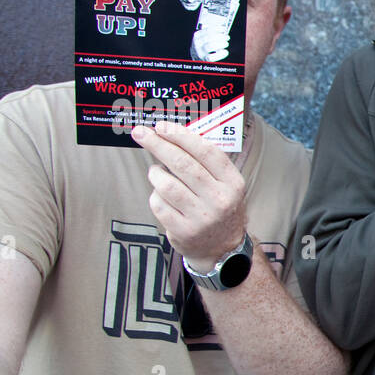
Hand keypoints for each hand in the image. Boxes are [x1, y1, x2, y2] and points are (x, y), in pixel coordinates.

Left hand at [132, 120, 247, 271]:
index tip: (162, 126)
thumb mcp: (225, 185)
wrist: (221, 248)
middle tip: (141, 133)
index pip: (206, 152)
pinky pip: (158, 203)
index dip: (181, 136)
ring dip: (155, 173)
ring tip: (157, 173)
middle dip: (158, 144)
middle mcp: (220, 199)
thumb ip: (205, 162)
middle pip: (183, 164)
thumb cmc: (218, 207)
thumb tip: (169, 133)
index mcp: (233, 183)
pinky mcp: (183, 230)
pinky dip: (155, 195)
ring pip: (166, 184)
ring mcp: (202, 217)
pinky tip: (162, 196)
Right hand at [190, 26, 230, 61]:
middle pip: (210, 37)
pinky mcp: (205, 60)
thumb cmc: (203, 46)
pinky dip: (221, 54)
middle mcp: (197, 43)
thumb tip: (223, 29)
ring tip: (226, 43)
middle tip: (227, 37)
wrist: (196, 56)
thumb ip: (210, 33)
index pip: (208, 30)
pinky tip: (225, 51)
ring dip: (221, 44)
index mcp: (197, 36)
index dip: (218, 29)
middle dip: (221, 36)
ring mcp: (200, 52)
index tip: (224, 29)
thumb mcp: (203, 37)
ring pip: (211, 46)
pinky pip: (212, 57)